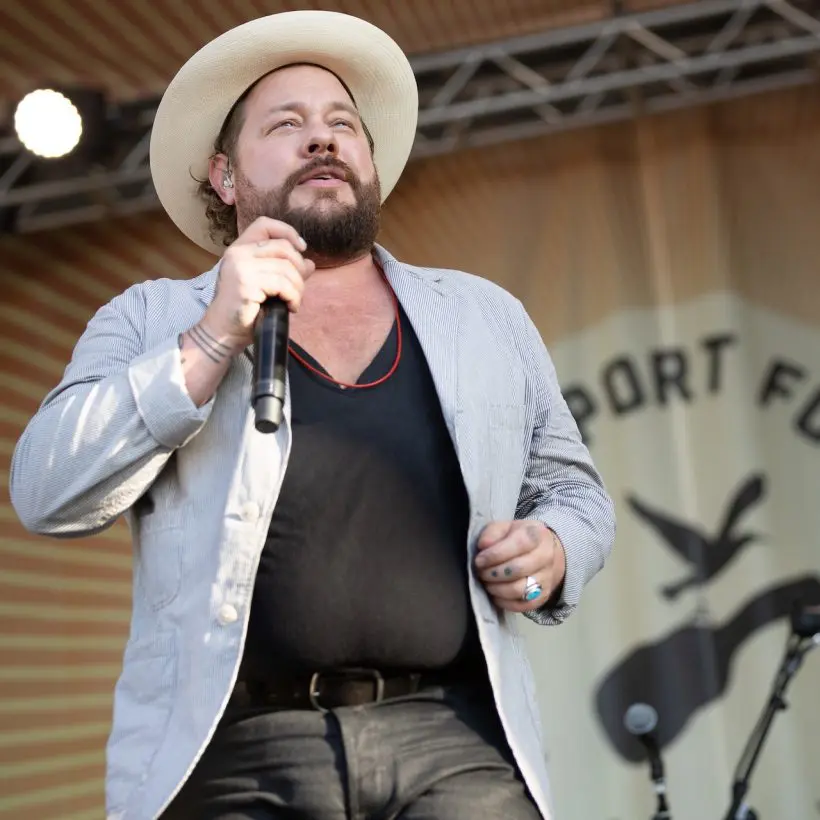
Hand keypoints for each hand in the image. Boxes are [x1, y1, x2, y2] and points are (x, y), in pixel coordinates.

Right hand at [202, 217, 315, 353]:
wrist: (222, 333)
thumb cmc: (245, 311)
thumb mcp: (266, 286)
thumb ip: (285, 271)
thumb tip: (310, 263)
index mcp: (240, 249)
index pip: (265, 224)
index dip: (287, 232)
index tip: (302, 249)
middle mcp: (238, 253)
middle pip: (283, 247)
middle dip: (299, 268)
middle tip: (298, 289)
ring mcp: (241, 267)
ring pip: (286, 267)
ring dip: (298, 288)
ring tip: (293, 302)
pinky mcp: (246, 283)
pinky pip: (283, 284)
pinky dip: (293, 297)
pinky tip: (290, 307)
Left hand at [474, 520, 565, 612]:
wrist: (544, 552)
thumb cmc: (518, 538)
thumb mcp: (504, 528)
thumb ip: (492, 533)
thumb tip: (483, 546)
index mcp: (536, 535)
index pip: (518, 544)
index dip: (495, 554)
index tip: (479, 560)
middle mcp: (546, 556)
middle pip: (518, 569)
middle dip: (493, 573)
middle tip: (481, 572)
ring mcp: (547, 578)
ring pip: (519, 590)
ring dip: (497, 588)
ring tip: (486, 582)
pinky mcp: (543, 597)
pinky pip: (522, 605)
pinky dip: (504, 602)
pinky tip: (495, 593)